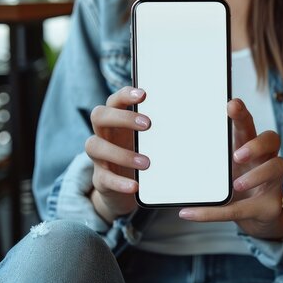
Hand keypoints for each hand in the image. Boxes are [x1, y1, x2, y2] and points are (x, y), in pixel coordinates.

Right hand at [85, 86, 150, 222]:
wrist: (124, 188)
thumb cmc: (139, 154)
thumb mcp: (148, 141)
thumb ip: (159, 130)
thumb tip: (187, 120)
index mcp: (116, 121)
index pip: (114, 100)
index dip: (125, 95)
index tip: (143, 95)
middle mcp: (104, 134)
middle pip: (99, 116)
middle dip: (122, 118)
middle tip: (148, 124)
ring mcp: (99, 156)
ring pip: (94, 146)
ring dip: (121, 153)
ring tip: (146, 163)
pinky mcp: (100, 178)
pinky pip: (104, 178)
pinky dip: (119, 182)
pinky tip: (135, 186)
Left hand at [178, 99, 282, 239]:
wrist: (253, 218)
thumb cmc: (233, 186)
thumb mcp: (218, 170)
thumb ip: (201, 161)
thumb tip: (160, 157)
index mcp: (248, 145)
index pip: (248, 123)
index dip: (242, 114)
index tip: (231, 104)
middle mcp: (265, 158)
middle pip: (271, 139)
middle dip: (256, 143)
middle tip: (237, 154)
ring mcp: (273, 181)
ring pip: (276, 167)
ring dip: (256, 175)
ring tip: (236, 184)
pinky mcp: (269, 206)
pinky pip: (244, 208)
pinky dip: (216, 213)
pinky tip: (192, 213)